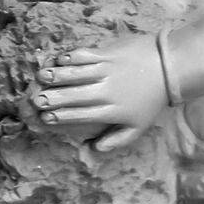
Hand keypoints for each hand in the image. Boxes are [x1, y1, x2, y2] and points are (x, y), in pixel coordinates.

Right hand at [31, 32, 168, 151]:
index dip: (62, 116)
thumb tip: (95, 149)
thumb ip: (117, 140)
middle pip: (75, 96)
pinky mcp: (108, 54)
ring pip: (76, 74)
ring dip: (57, 75)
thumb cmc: (151, 100)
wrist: (167, 69)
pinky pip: (85, 55)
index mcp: (112, 110)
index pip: (82, 115)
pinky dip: (72, 57)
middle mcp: (106, 91)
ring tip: (41, 77)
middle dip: (54, 98)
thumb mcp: (139, 126)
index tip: (46, 118)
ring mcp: (106, 71)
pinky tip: (59, 59)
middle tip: (36, 101)